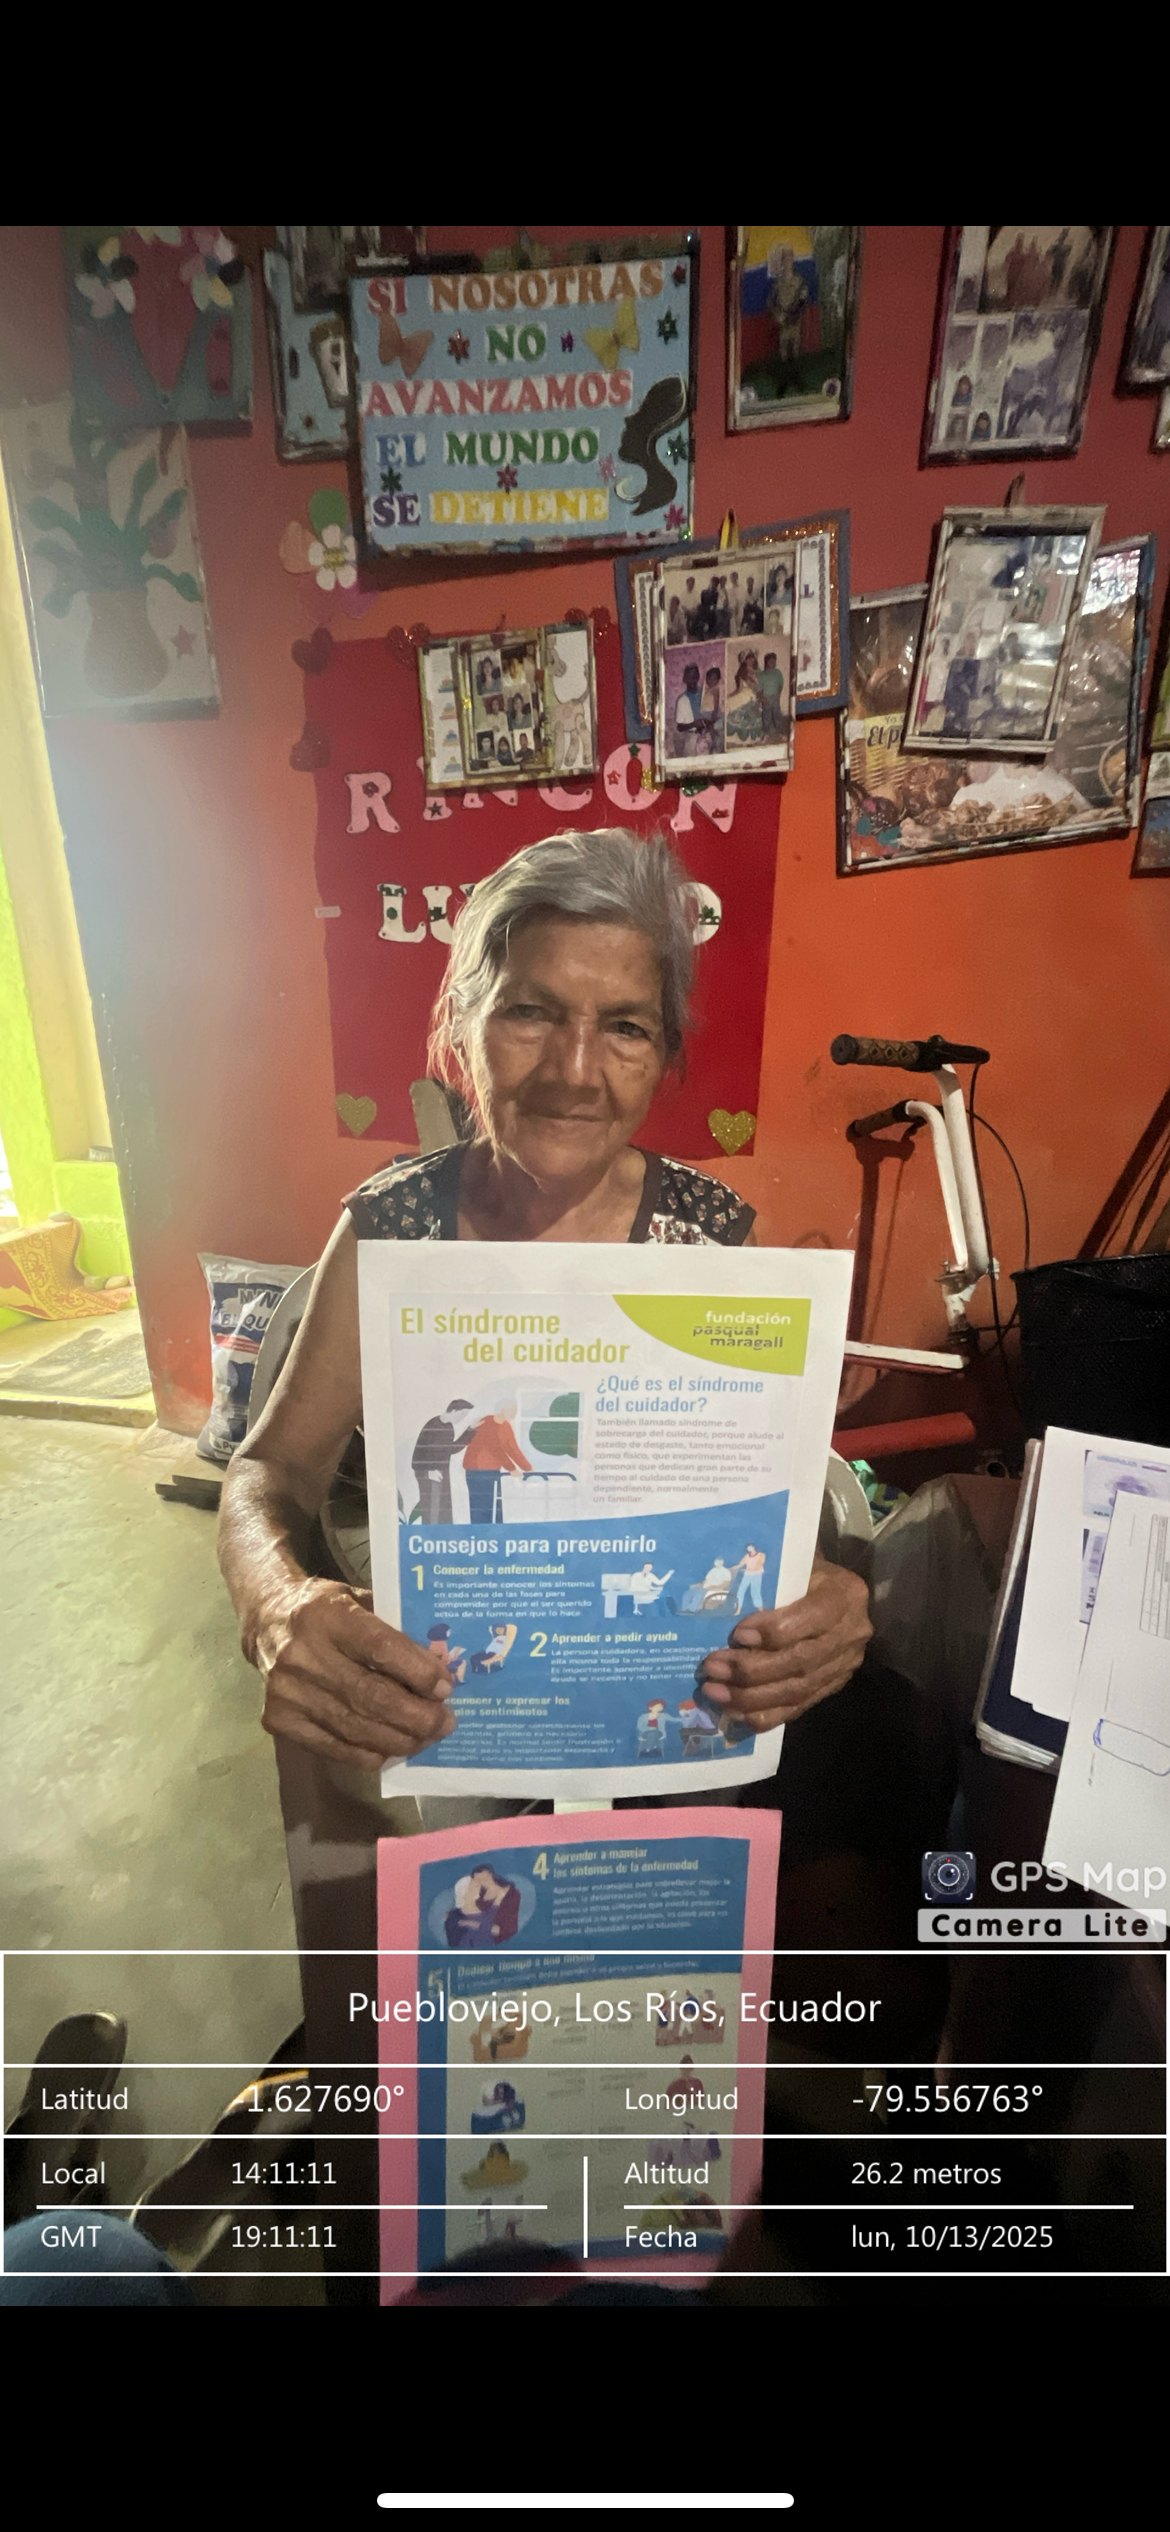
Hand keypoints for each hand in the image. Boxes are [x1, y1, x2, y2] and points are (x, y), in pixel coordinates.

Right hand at [254, 1577, 455, 1770]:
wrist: (267, 1621)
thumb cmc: (325, 1609)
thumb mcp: (359, 1600)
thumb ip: (394, 1630)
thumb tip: (440, 1667)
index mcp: (327, 1616)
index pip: (381, 1649)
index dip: (418, 1673)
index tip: (445, 1688)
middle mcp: (303, 1655)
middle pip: (371, 1696)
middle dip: (417, 1716)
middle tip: (445, 1722)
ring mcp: (288, 1692)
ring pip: (355, 1727)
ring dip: (399, 1739)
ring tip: (426, 1739)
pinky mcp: (279, 1720)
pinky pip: (333, 1747)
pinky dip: (368, 1753)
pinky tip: (390, 1750)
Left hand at [699, 1557, 871, 1730]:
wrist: (828, 1589)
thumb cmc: (801, 1571)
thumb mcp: (791, 1565)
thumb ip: (768, 1582)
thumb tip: (718, 1601)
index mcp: (844, 1594)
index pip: (813, 1617)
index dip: (774, 1631)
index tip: (737, 1634)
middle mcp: (852, 1632)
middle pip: (801, 1660)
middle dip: (752, 1670)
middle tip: (713, 1667)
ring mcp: (844, 1664)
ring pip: (798, 1690)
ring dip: (751, 1696)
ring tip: (715, 1691)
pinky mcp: (832, 1686)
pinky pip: (798, 1707)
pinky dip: (764, 1714)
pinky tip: (734, 1710)